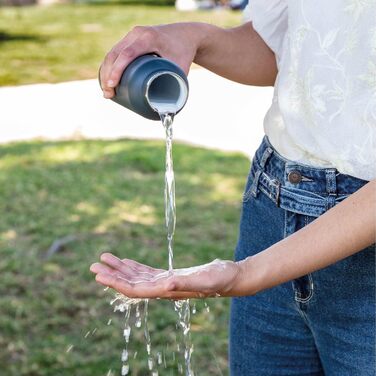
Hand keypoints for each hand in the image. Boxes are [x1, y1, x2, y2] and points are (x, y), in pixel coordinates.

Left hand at [90, 253, 242, 298]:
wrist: (231, 277)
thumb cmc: (220, 279)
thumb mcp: (204, 280)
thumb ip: (186, 283)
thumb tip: (166, 284)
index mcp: (167, 290)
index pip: (135, 289)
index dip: (116, 283)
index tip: (99, 275)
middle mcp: (163, 288)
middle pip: (131, 283)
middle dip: (112, 275)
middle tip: (93, 265)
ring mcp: (166, 282)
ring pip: (137, 276)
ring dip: (120, 269)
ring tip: (104, 259)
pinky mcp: (171, 275)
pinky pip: (147, 272)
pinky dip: (134, 266)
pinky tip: (125, 262)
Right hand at [99, 23, 202, 98]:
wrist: (187, 34)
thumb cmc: (184, 52)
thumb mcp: (181, 68)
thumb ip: (177, 89)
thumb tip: (169, 114)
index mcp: (148, 37)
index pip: (127, 54)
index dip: (117, 70)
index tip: (111, 86)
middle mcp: (137, 34)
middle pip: (115, 53)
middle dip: (108, 75)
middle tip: (108, 95)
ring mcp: (132, 35)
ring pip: (113, 52)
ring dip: (106, 72)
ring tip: (107, 92)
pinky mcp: (131, 39)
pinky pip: (116, 51)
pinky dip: (110, 65)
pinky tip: (106, 78)